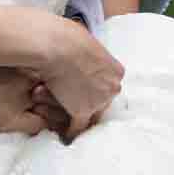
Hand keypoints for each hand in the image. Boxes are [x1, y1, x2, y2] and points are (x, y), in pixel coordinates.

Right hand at [28, 15, 122, 136]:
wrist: (57, 46)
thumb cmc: (67, 37)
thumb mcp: (87, 42)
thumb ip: (91, 55)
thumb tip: (84, 51)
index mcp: (116, 71)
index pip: (108, 84)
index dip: (95, 87)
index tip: (86, 91)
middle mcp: (112, 88)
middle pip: (103, 101)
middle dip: (89, 103)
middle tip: (75, 106)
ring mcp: (99, 102)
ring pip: (92, 115)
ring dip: (78, 116)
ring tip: (69, 124)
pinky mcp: (82, 111)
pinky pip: (78, 127)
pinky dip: (71, 132)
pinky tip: (66, 137)